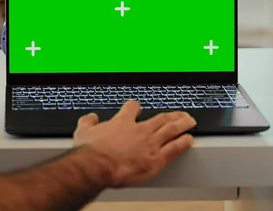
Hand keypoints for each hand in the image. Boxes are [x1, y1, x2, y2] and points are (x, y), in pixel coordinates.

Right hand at [73, 100, 196, 187]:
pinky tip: (189, 139)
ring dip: (182, 124)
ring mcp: (150, 143)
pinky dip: (183, 142)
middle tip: (179, 113)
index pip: (133, 108)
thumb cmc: (91, 152)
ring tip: (189, 121)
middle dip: (171, 115)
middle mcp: (140, 130)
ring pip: (171, 129)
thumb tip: (89, 118)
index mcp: (122, 122)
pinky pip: (175, 148)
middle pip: (160, 118)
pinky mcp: (156, 159)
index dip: (136, 107)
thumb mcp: (83, 132)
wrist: (97, 166)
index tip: (138, 108)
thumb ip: (87, 122)